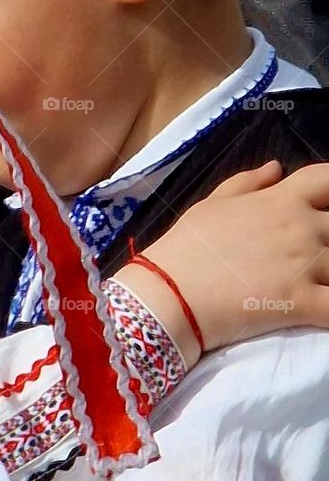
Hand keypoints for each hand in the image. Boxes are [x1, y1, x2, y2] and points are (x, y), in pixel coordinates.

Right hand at [121, 161, 328, 354]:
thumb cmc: (185, 247)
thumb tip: (276, 168)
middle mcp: (302, 228)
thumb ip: (247, 183)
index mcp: (282, 200)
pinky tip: (324, 312)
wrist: (168, 293)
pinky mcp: (303, 302)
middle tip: (312, 254)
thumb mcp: (211, 205)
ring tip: (315, 281)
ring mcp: (306, 265)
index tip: (323, 206)